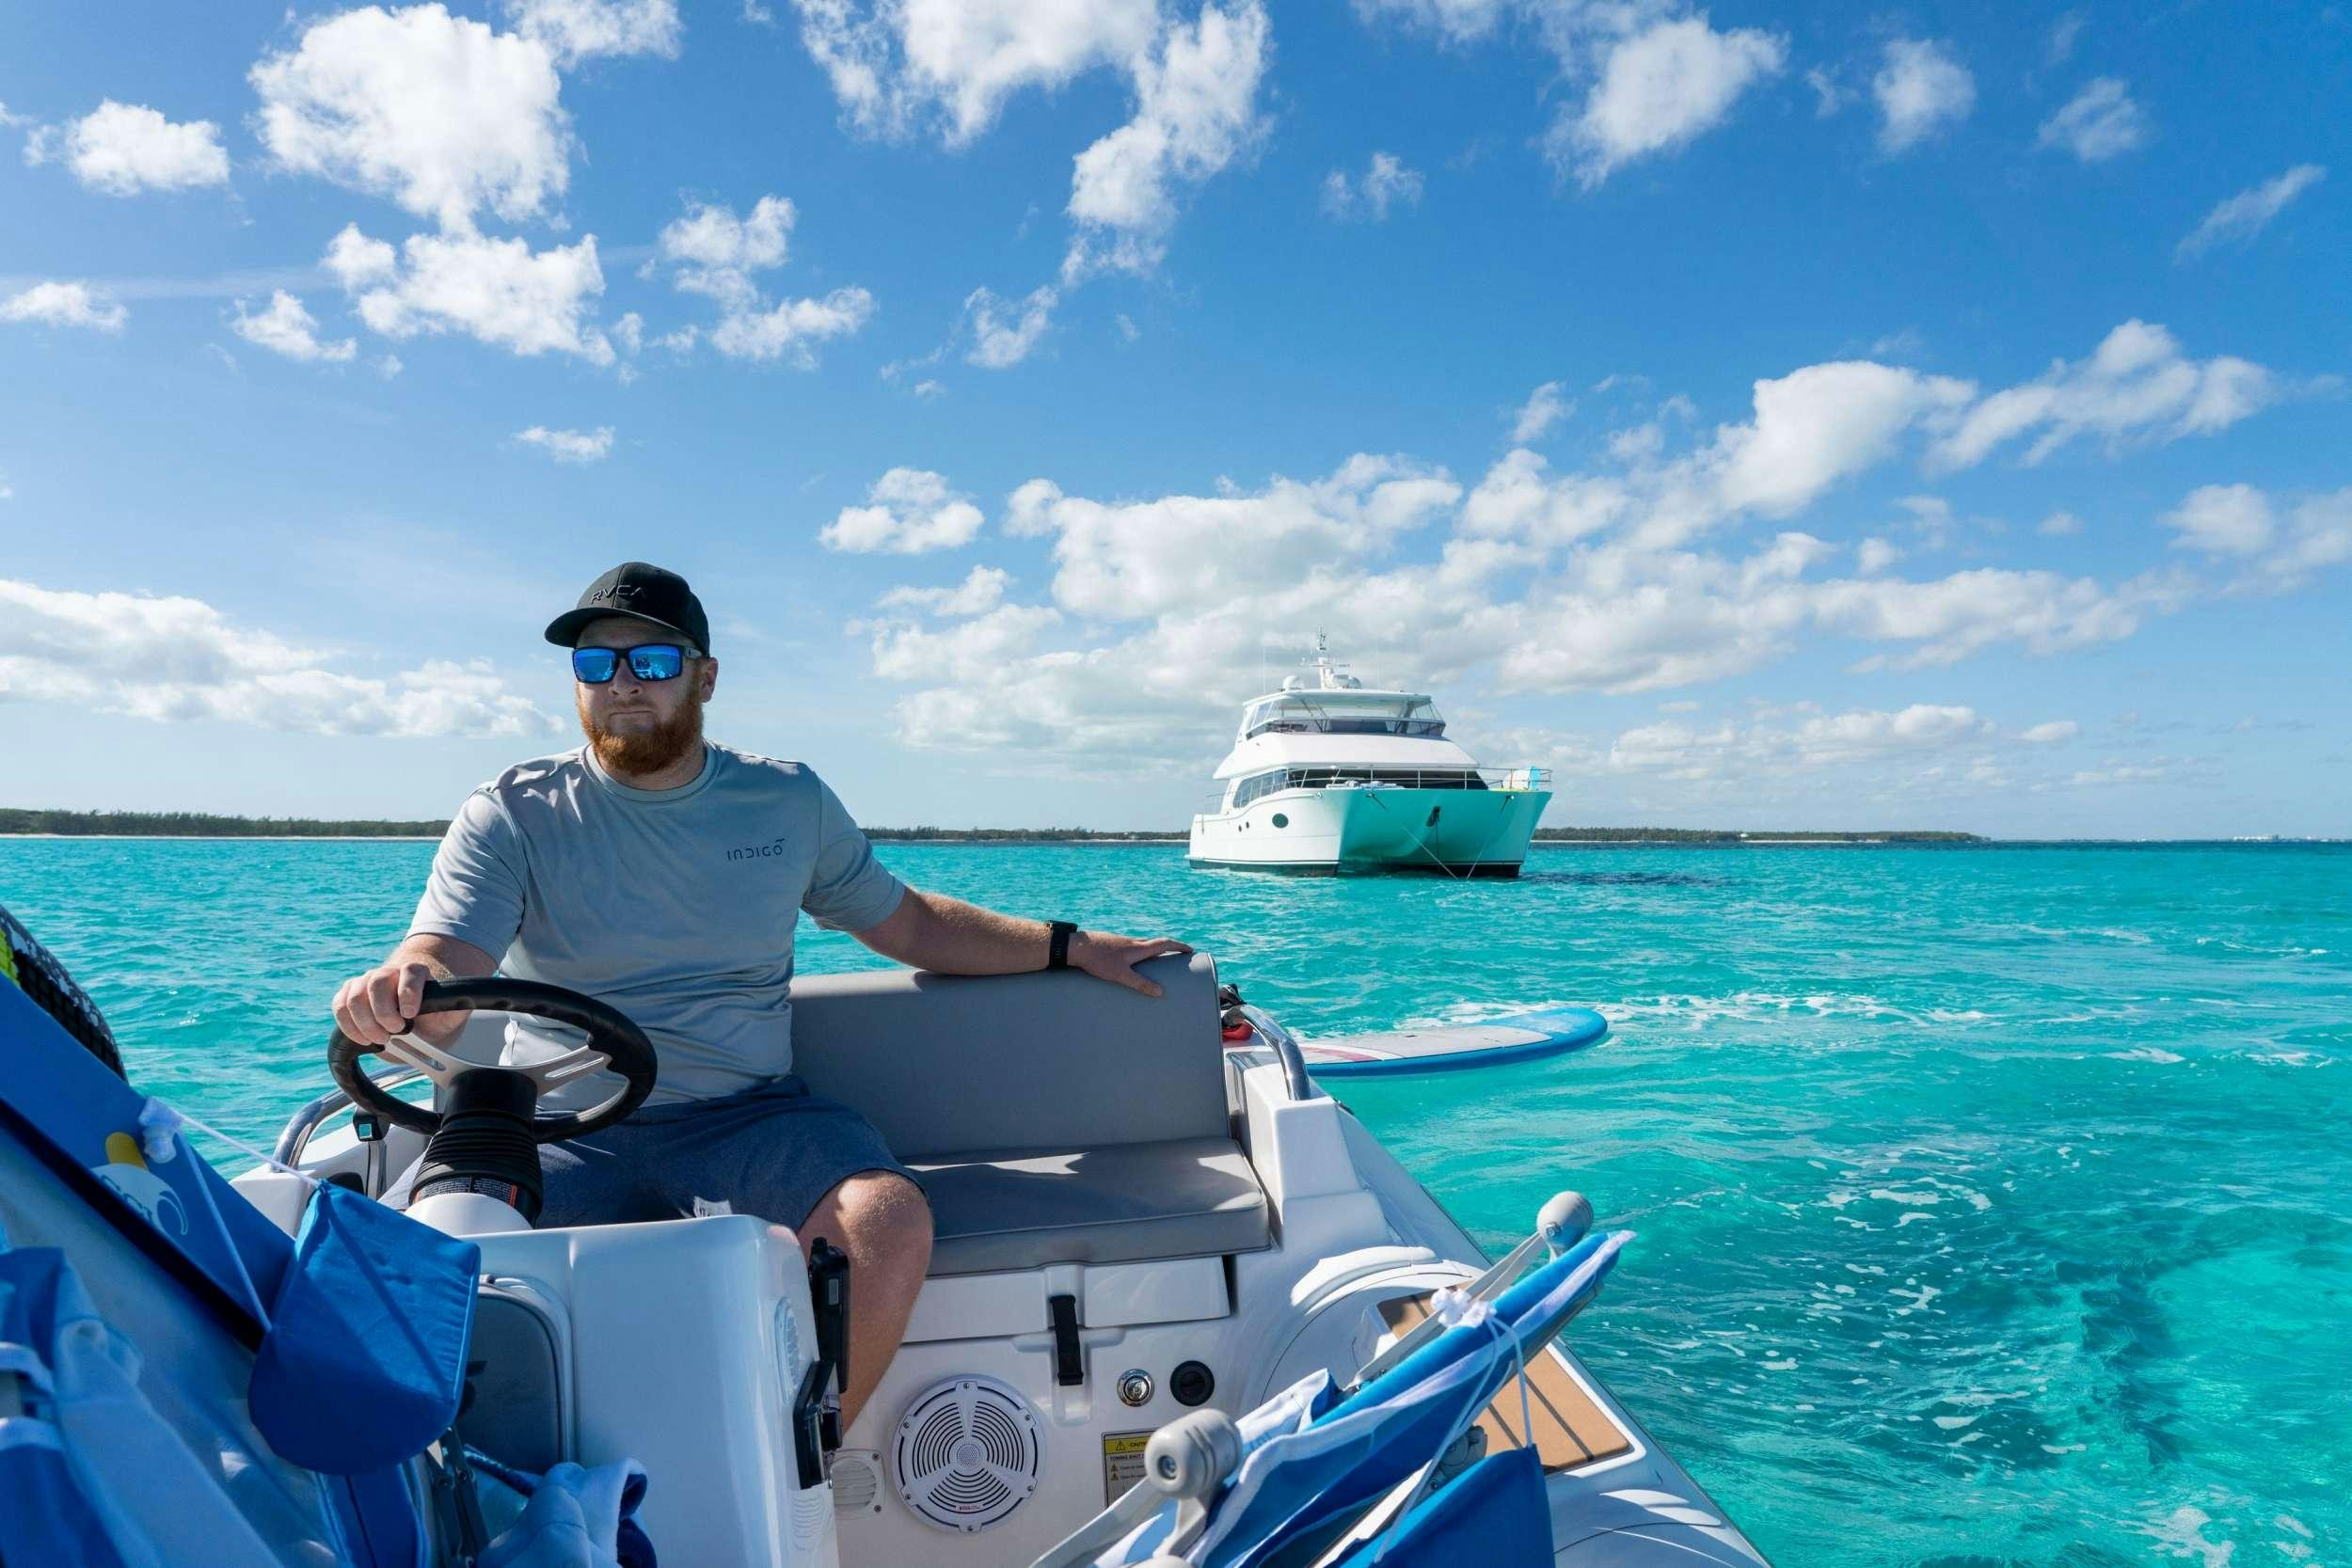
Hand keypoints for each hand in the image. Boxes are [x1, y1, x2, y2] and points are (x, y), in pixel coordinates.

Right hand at [331, 960, 461, 1047]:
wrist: (414, 1018)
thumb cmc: (433, 1015)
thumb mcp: (451, 1012)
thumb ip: (456, 1006)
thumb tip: (461, 1002)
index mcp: (415, 972)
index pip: (411, 971)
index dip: (409, 991)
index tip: (410, 1014)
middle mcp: (388, 973)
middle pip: (377, 982)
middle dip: (384, 1012)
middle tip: (395, 1031)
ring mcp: (365, 983)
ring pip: (355, 995)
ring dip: (365, 1022)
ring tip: (380, 1039)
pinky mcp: (348, 996)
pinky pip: (339, 1006)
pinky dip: (348, 1025)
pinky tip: (363, 1039)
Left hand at [1069, 931, 1194, 997]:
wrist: (1076, 946)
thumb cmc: (1098, 961)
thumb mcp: (1120, 975)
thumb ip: (1140, 984)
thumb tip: (1160, 993)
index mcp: (1138, 948)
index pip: (1164, 943)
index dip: (1179, 946)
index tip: (1190, 950)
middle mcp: (1132, 942)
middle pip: (1156, 942)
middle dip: (1169, 948)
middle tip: (1178, 955)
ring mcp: (1121, 941)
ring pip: (1143, 944)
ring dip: (1154, 949)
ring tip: (1158, 961)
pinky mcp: (1112, 944)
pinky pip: (1132, 947)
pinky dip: (1140, 952)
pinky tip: (1132, 961)